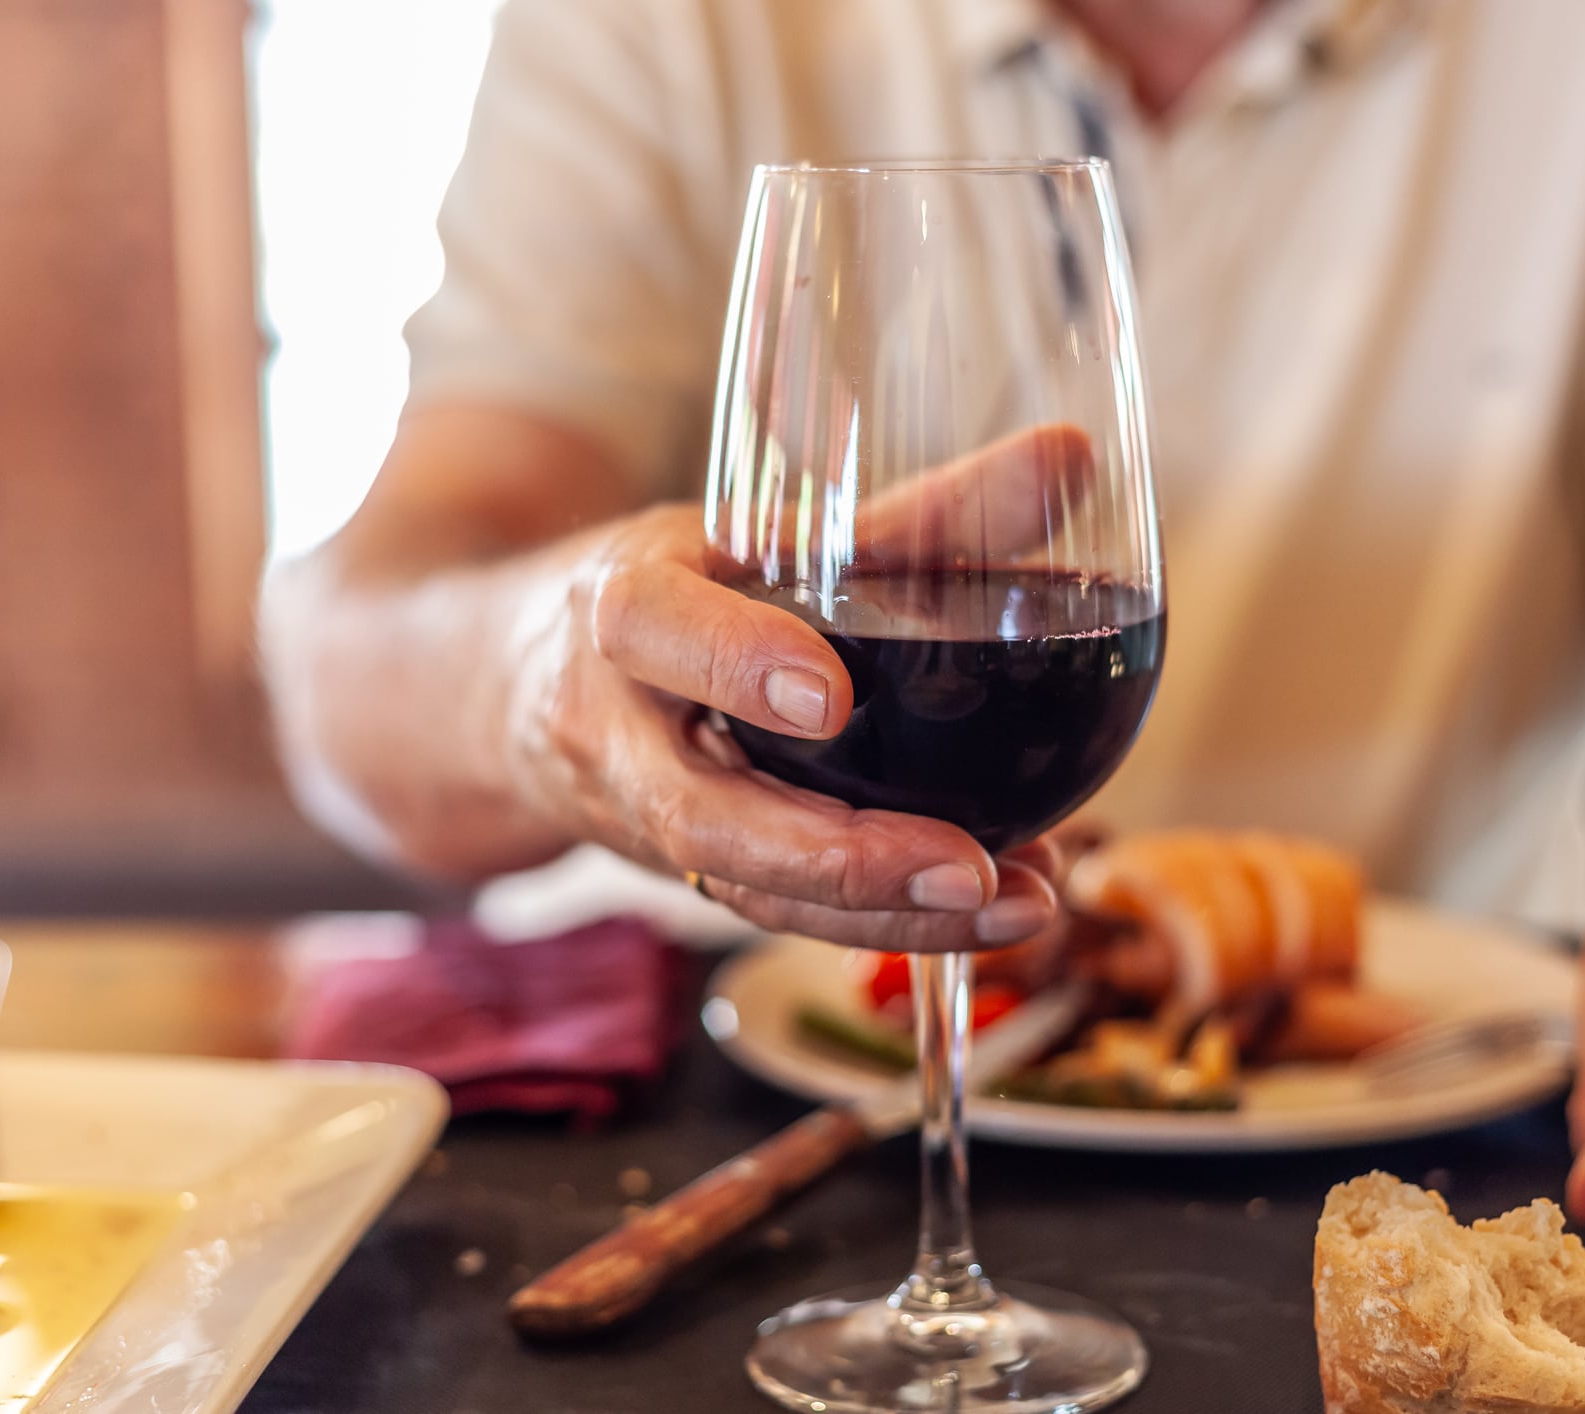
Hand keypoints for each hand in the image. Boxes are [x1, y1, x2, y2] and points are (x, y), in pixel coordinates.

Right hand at [498, 499, 1063, 950]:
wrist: (513, 693)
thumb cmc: (663, 592)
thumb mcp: (759, 535)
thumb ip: (916, 514)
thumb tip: (1072, 455)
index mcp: (619, 611)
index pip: (652, 631)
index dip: (734, 665)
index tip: (830, 698)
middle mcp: (615, 732)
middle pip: (704, 816)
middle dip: (838, 858)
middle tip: (968, 866)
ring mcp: (644, 821)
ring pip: (749, 891)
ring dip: (887, 914)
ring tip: (1022, 902)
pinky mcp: (685, 878)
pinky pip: (778, 913)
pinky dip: (887, 921)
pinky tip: (998, 904)